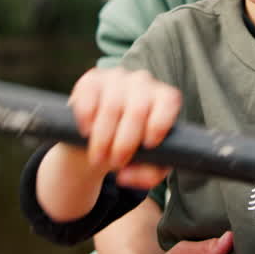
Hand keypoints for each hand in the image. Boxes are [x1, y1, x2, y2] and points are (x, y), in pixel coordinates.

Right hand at [69, 66, 180, 186]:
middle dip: (125, 142)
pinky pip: (89, 94)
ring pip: (112, 106)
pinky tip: (86, 132)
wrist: (99, 138)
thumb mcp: (147, 165)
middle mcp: (143, 82)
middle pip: (138, 109)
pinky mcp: (92, 78)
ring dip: (103, 137)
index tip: (148, 145)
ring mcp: (117, 77)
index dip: (160, 123)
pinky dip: (87, 117)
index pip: (168, 101)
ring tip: (98, 157)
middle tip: (115, 163)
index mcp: (164, 98)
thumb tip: (125, 176)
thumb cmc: (131, 149)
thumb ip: (148, 175)